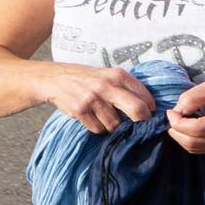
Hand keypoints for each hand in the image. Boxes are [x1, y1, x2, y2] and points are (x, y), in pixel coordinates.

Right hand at [37, 63, 156, 133]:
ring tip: (105, 117)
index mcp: (118, 75)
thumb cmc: (87, 78)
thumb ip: (127, 87)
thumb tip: (150, 108)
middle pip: (137, 110)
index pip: (145, 97)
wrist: (54, 78)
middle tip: (139, 127)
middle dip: (141, 122)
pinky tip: (92, 118)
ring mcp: (92, 98)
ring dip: (113, 127)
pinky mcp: (79, 110)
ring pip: (115, 124)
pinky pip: (98, 129)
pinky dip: (98, 128)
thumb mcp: (109, 75)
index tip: (150, 117)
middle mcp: (107, 85)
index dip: (151, 110)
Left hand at [165, 76, 204, 153]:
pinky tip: (189, 127)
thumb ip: (192, 97)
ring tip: (180, 121)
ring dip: (181, 136)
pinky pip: (199, 149)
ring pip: (193, 148)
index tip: (171, 111)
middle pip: (192, 142)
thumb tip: (176, 111)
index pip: (195, 129)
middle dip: (176, 130)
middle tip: (172, 116)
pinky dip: (188, 139)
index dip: (177, 122)